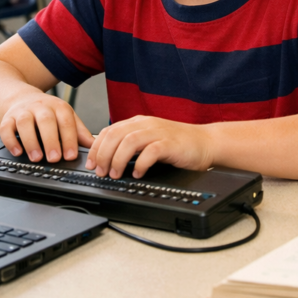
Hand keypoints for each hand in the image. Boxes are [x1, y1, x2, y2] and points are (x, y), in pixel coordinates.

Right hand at [0, 92, 92, 162]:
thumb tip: (94, 145)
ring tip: (37, 158)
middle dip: (51, 140)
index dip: (69, 139)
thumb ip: (79, 131)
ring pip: (25, 123)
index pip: (66, 121)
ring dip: (31, 141)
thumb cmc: (48, 111)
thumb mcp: (66, 116)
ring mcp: (23, 111)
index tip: (71, 155)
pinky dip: (11, 140)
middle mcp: (41, 106)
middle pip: (46, 121)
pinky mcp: (7, 118)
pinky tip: (17, 152)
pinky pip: (6, 128)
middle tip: (55, 158)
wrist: (23, 97)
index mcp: (59, 106)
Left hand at [85, 116, 212, 178]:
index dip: (96, 148)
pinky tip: (138, 173)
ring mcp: (159, 132)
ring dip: (118, 159)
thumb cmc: (178, 144)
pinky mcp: (171, 144)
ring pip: (129, 141)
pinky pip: (151, 152)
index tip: (91, 164)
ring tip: (116, 174)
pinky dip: (141, 164)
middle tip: (101, 172)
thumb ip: (131, 144)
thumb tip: (106, 158)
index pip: (109, 130)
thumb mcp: (150, 140)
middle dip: (103, 155)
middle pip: (116, 134)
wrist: (206, 143)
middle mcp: (147, 124)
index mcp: (139, 122)